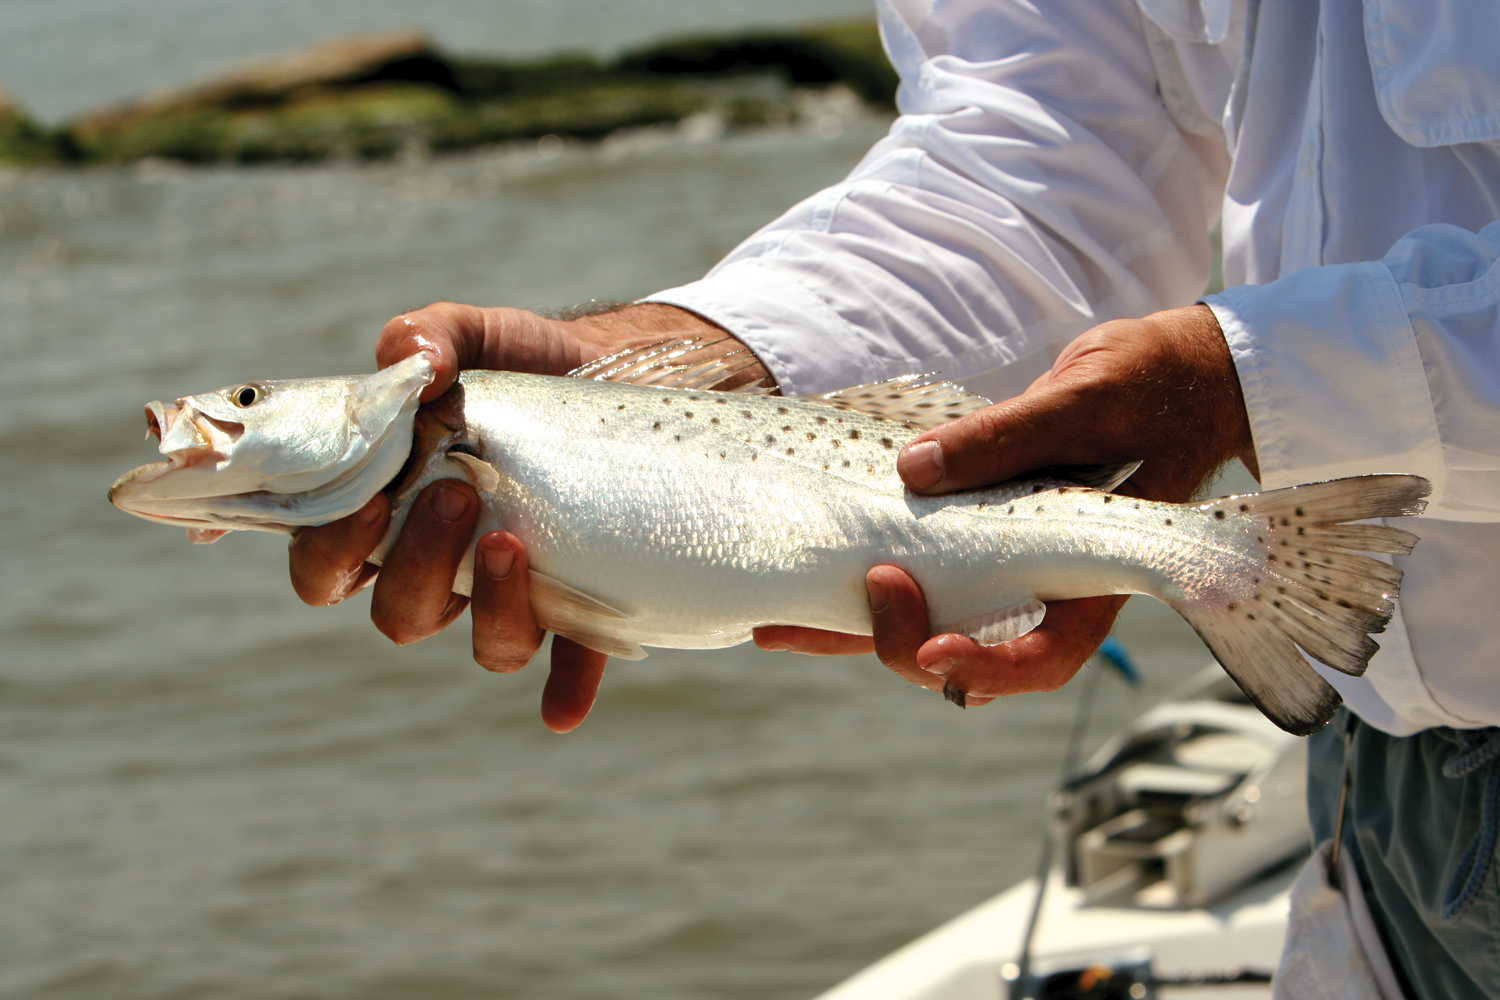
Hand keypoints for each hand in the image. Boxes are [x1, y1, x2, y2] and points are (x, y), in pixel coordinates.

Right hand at [289, 300, 762, 730]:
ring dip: (491, 610)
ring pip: (487, 643)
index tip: (362, 502)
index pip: (328, 564)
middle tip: (452, 494)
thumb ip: (430, 336)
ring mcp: (517, 590)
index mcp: (395, 513)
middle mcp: (448, 567)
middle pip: (402, 612)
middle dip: (417, 565)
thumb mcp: (476, 335)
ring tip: (512, 542)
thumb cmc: (525, 362)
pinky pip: (573, 661)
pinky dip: (566, 687)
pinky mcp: (586, 600)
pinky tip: (563, 707)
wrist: (618, 375)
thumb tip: (413, 361)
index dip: (327, 555)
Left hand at [754, 305, 1256, 705]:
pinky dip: (859, 581)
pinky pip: (917, 569)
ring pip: (928, 621)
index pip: (1046, 656)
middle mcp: (1042, 584)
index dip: (987, 668)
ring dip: (856, 630)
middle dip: (900, 643)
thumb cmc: (1154, 386)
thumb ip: (1009, 437)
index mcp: (1093, 573)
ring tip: (778, 623)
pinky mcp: (974, 532)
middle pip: (967, 655)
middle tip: (867, 580)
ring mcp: (1005, 563)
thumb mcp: (1088, 397)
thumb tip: (911, 472)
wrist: (1178, 372)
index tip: (936, 649)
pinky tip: (803, 574)